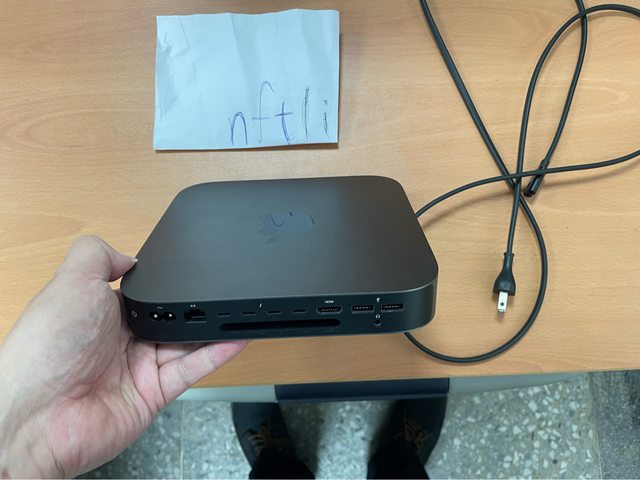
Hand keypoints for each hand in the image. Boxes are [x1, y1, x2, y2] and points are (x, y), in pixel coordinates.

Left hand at [0, 236, 246, 477]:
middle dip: (194, 307)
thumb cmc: (45, 349)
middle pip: (170, 319)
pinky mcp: (153, 395)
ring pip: (187, 344)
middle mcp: (122, 341)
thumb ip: (98, 256)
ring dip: (213, 329)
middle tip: (222, 292)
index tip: (192, 271)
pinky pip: (191, 371)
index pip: (146, 294)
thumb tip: (129, 256)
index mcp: (101, 312)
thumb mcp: (69, 282)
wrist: (37, 416)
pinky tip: (235, 338)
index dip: (167, 285)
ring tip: (237, 312)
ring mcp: (139, 369)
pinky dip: (216, 355)